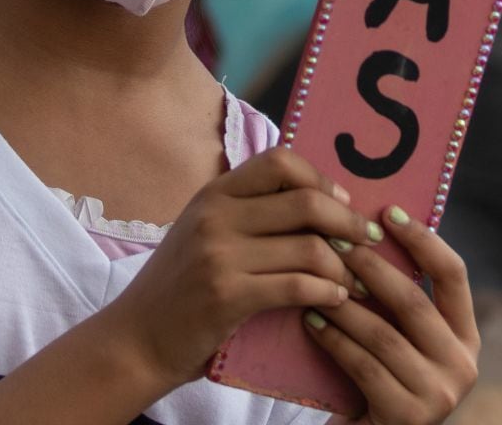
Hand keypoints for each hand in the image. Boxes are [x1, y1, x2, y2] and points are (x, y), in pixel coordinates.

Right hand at [102, 146, 380, 389]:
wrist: (136, 340)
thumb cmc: (180, 288)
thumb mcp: (205, 233)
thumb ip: (249, 213)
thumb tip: (321, 202)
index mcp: (214, 194)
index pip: (280, 161)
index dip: (321, 179)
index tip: (342, 203)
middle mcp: (216, 215)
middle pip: (305, 202)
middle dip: (347, 221)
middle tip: (365, 240)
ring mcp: (219, 255)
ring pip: (308, 247)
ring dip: (343, 266)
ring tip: (354, 279)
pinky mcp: (226, 296)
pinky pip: (297, 286)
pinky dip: (328, 292)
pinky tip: (335, 300)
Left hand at [305, 206, 478, 424]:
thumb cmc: (382, 378)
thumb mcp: (402, 338)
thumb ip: (399, 301)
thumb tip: (369, 230)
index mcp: (466, 336)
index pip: (454, 274)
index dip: (422, 239)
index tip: (388, 211)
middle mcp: (463, 365)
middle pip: (414, 301)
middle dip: (371, 268)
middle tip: (335, 241)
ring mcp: (439, 394)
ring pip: (383, 334)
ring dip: (344, 304)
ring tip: (315, 281)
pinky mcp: (408, 416)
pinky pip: (364, 366)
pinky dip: (334, 340)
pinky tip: (312, 322)